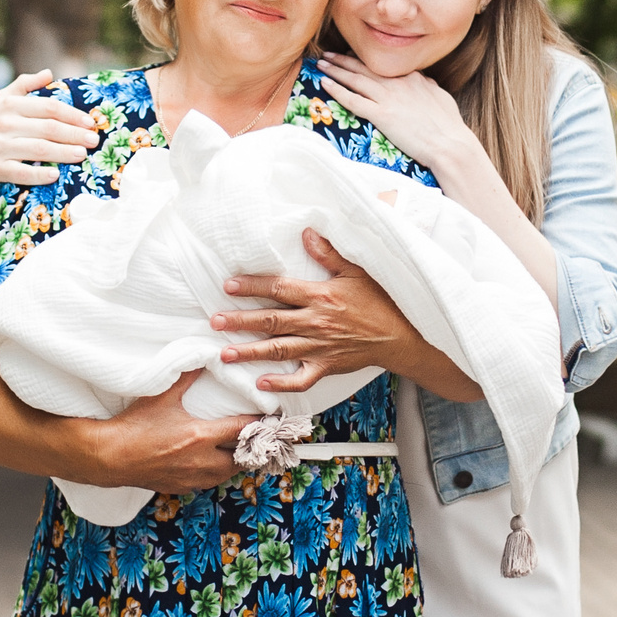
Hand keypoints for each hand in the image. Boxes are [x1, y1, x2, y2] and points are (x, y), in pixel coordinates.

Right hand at [0, 71, 100, 202]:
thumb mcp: (3, 100)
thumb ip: (25, 85)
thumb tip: (48, 72)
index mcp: (11, 105)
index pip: (48, 107)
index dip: (72, 114)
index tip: (90, 122)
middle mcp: (5, 124)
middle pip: (48, 128)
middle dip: (74, 134)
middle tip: (94, 140)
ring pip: (37, 149)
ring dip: (62, 152)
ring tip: (82, 155)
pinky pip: (19, 172)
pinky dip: (37, 174)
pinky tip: (55, 175)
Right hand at [79, 372, 250, 493]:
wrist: (110, 456)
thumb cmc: (135, 426)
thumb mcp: (161, 396)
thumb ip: (185, 377)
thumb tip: (203, 358)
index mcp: (200, 436)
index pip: (241, 430)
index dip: (257, 424)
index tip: (267, 419)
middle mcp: (201, 461)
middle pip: (240, 459)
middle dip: (249, 449)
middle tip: (254, 437)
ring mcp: (191, 477)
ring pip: (225, 475)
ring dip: (232, 463)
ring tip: (235, 450)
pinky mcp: (180, 487)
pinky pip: (207, 483)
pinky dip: (214, 474)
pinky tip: (210, 464)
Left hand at [213, 229, 429, 392]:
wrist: (402, 335)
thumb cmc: (380, 300)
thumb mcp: (356, 271)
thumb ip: (329, 254)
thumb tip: (306, 232)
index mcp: (320, 296)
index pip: (279, 289)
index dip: (252, 287)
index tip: (229, 285)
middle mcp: (316, 322)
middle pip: (271, 321)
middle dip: (240, 321)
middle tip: (215, 321)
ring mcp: (320, 347)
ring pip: (279, 350)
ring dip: (250, 352)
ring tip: (225, 353)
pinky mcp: (326, 367)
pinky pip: (300, 379)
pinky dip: (280, 384)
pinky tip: (259, 384)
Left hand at [315, 52, 477, 176]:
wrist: (449, 143)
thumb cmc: (449, 125)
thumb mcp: (441, 98)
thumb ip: (429, 87)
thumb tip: (424, 80)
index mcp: (412, 77)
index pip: (383, 65)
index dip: (365, 60)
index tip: (352, 57)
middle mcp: (397, 83)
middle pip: (365, 67)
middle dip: (343, 60)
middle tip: (328, 55)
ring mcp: (388, 98)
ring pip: (355, 80)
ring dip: (336, 70)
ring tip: (321, 64)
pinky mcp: (381, 115)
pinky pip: (353, 100)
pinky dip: (337, 91)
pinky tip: (325, 84)